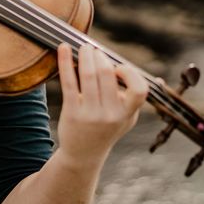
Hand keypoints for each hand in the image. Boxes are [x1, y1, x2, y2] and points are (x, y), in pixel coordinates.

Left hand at [56, 42, 147, 166]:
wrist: (84, 154)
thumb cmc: (107, 127)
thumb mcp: (125, 117)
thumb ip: (129, 95)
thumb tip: (123, 63)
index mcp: (127, 113)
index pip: (139, 90)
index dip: (130, 74)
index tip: (118, 68)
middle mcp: (111, 115)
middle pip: (107, 74)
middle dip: (99, 56)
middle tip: (93, 50)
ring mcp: (91, 114)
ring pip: (88, 75)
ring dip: (84, 56)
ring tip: (82, 48)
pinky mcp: (72, 112)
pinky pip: (69, 81)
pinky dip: (65, 61)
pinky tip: (63, 48)